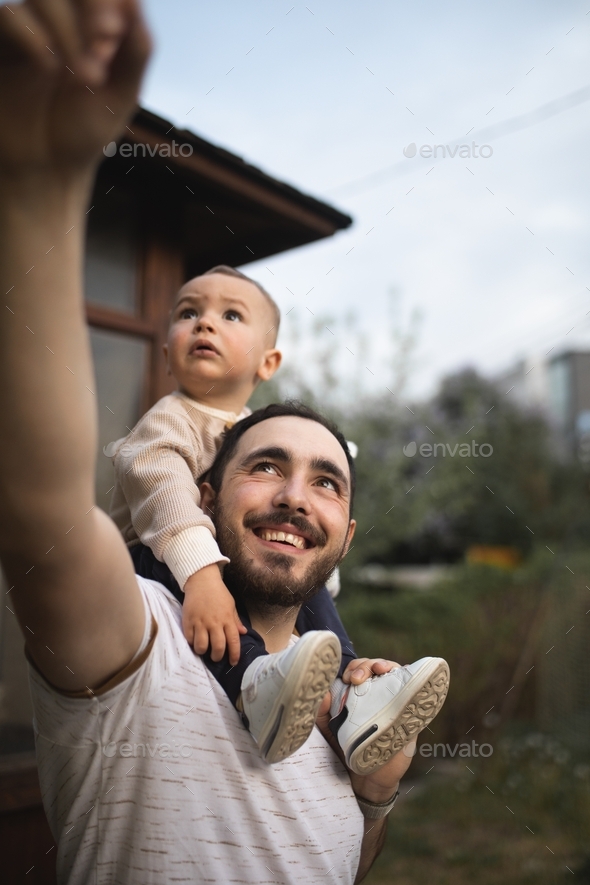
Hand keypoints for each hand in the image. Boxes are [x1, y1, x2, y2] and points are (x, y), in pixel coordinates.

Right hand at [0, 0, 150, 178]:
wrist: (47, 171)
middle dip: (91, 7)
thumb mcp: (121, 96)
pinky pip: (7, 18)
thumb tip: (135, 2)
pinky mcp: (0, 47)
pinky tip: (50, 67)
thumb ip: (135, 52)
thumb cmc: (83, 132)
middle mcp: (55, 21)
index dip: (106, 2)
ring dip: (67, 28)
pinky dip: (31, 35)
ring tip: (88, 74)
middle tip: (106, 42)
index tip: (115, 35)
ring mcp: (25, 31)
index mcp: (89, 26)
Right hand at [182, 564, 246, 665]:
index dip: (234, 655)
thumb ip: (235, 620)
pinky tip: (194, 640)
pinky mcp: (188, 621)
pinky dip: (191, 642)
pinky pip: (189, 639)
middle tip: (216, 657)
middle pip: (218, 648)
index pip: (233, 641)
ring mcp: (200, 622)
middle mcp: (214, 623)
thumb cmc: (218, 593)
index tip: (233, 662)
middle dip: (217, 657)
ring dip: (203, 651)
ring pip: (202, 646)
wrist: (201, 581)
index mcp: (227, 619)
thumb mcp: (231, 605)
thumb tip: (243, 633)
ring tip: (203, 649)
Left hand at [317, 657, 414, 801]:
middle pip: (376, 667)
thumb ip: (322, 712)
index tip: (346, 678)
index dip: (354, 667)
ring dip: (387, 666)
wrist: (367, 779)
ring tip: (379, 670)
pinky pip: (414, 692)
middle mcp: (378, 693)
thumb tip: (323, 693)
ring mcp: (395, 702)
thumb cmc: (347, 750)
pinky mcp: (410, 714)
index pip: (359, 669)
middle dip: (367, 666)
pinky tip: (405, 676)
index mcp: (359, 693)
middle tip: (356, 678)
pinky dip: (411, 679)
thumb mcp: (330, 729)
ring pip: (395, 673)